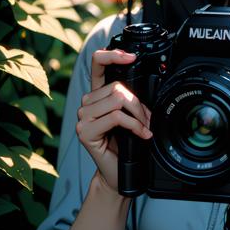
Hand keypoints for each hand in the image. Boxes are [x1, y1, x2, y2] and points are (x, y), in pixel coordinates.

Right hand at [76, 49, 152, 194]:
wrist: (118, 173)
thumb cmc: (125, 145)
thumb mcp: (131, 116)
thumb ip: (130, 99)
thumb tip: (146, 85)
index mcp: (97, 95)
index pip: (97, 64)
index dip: (112, 55)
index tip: (130, 57)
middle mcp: (87, 104)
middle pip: (117, 87)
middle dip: (139, 103)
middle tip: (147, 120)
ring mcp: (83, 118)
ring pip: (118, 100)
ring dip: (138, 115)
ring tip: (144, 127)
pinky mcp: (85, 132)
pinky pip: (117, 117)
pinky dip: (134, 126)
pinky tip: (141, 135)